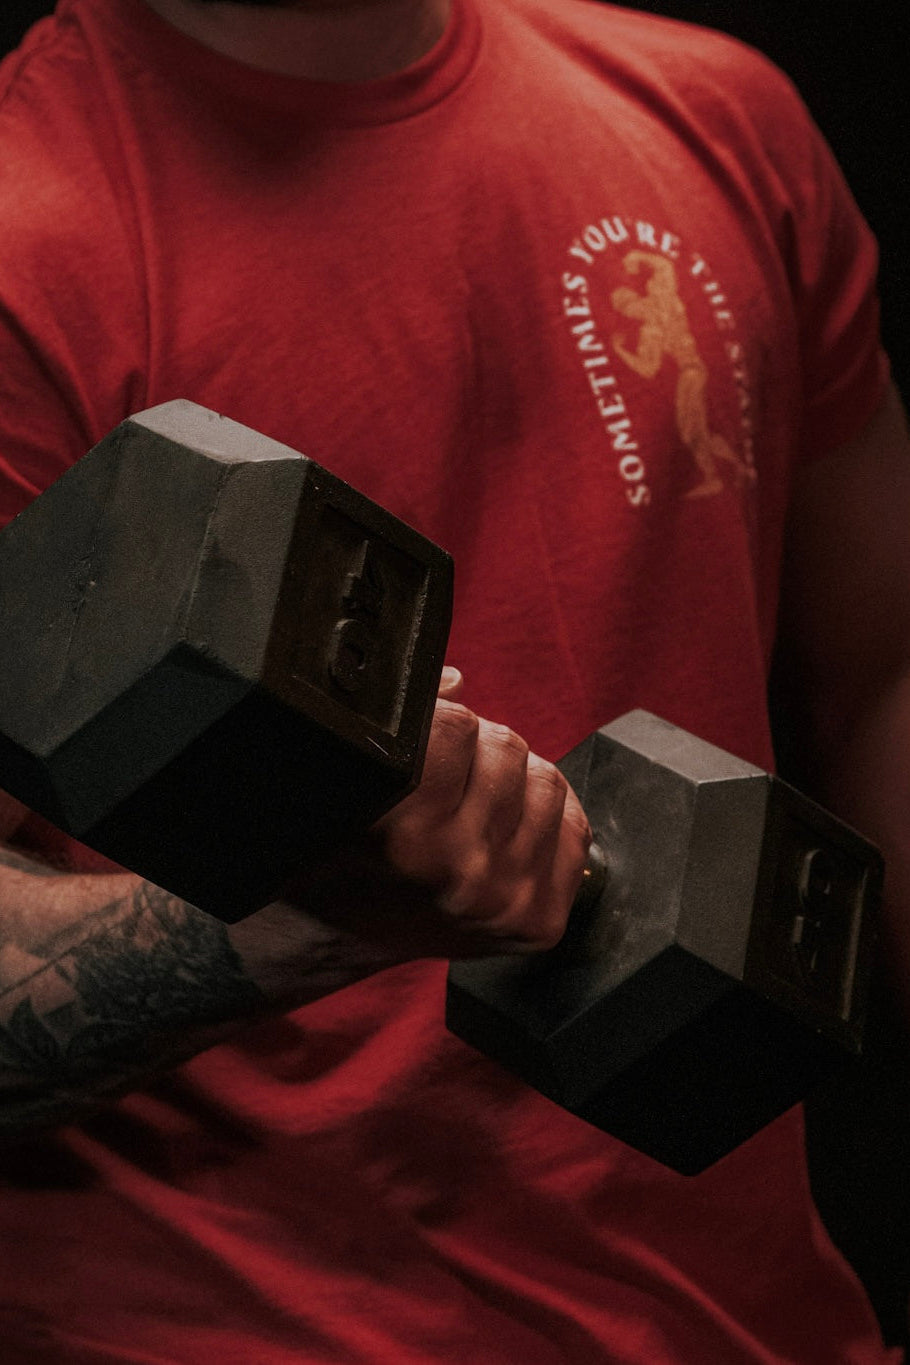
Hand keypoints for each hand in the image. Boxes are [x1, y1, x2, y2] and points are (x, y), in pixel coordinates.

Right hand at [290, 668, 591, 960]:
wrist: (333, 933)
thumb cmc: (335, 845)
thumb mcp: (350, 777)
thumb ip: (402, 723)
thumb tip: (459, 683)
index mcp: (400, 833)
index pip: (457, 725)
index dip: (439, 724)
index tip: (423, 746)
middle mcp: (457, 872)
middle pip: (507, 747)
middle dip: (476, 752)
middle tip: (445, 781)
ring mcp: (503, 900)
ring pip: (546, 783)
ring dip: (514, 783)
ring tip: (471, 808)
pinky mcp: (536, 921)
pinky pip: (574, 829)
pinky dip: (543, 822)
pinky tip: (501, 837)